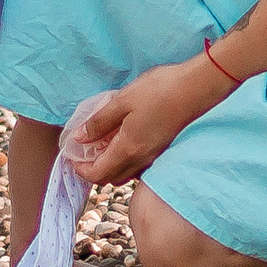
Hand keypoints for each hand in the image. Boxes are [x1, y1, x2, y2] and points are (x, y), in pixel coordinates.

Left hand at [67, 57, 227, 185]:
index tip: (71, 156)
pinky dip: (124, 158)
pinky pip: (138, 164)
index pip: (97, 174)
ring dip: (109, 165)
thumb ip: (99, 121)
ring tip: (101, 142)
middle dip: (92, 169)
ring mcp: (153, 156)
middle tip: (83, 150)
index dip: (80, 169)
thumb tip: (80, 137)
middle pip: (110, 178)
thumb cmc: (158, 91)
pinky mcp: (162, 149)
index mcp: (128, 149)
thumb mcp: (122, 101)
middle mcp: (141, 159)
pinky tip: (122, 136)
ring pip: (125, 173)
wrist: (196, 89)